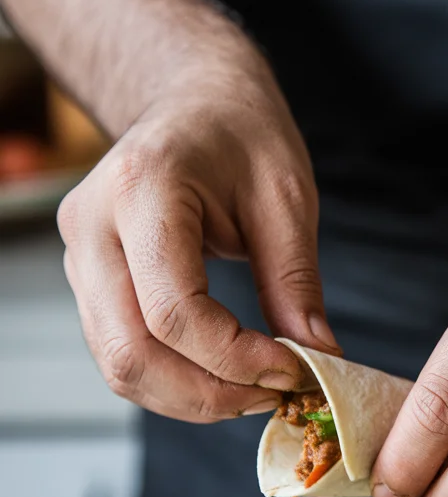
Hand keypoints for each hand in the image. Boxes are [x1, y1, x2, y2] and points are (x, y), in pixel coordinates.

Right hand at [57, 42, 338, 421]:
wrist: (191, 99)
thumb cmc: (240, 132)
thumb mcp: (286, 196)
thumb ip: (297, 280)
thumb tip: (319, 358)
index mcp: (142, 189)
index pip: (173, 310)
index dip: (235, 358)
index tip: (294, 370)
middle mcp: (92, 225)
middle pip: (131, 351)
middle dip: (209, 393)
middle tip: (273, 396)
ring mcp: (79, 256)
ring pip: (118, 365)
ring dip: (189, 398)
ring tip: (253, 391)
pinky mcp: (87, 280)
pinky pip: (119, 353)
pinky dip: (171, 381)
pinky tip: (223, 376)